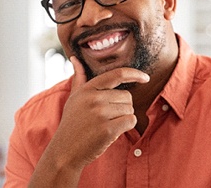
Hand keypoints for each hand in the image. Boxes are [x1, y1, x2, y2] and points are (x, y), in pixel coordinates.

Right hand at [29, 56, 149, 185]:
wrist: (64, 152)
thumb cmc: (72, 124)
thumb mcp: (73, 98)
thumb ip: (79, 78)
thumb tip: (75, 59)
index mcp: (88, 89)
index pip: (117, 74)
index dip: (134, 74)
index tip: (145, 77)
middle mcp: (94, 99)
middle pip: (127, 96)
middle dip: (123, 107)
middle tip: (106, 118)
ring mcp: (101, 114)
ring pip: (130, 109)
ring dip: (123, 118)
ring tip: (106, 125)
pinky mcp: (108, 129)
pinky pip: (131, 121)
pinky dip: (126, 127)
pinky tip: (112, 132)